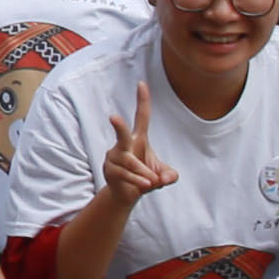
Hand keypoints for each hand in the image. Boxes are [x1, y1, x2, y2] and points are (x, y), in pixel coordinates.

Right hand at [95, 90, 176, 214]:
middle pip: (121, 134)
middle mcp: (123, 144)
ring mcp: (113, 157)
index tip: (142, 83)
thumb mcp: (162, 176)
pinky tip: (145, 185)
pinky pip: (124, 174)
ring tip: (151, 182)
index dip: (142, 100)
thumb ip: (169, 175)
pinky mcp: (109, 170)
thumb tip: (166, 178)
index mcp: (138, 138)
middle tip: (113, 118)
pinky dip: (137, 180)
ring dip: (144, 173)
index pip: (141, 116)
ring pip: (130, 163)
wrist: (127, 194)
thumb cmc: (145, 178)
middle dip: (118, 126)